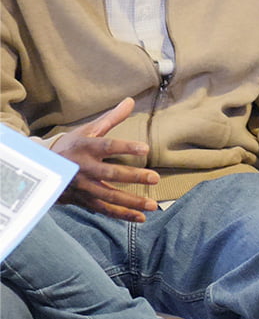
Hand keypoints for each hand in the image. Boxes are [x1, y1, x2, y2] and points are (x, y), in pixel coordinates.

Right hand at [53, 98, 159, 222]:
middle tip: (155, 178)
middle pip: (110, 174)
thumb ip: (112, 118)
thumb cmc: (73, 145)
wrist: (43, 168)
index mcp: (86, 147)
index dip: (126, 147)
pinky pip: (104, 210)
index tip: (145, 148)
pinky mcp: (83, 200)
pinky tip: (140, 217)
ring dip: (131, 202)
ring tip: (152, 205)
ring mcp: (83, 187)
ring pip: (108, 196)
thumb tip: (130, 101)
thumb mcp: (89, 130)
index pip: (108, 146)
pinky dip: (122, 215)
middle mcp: (84, 168)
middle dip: (133, 177)